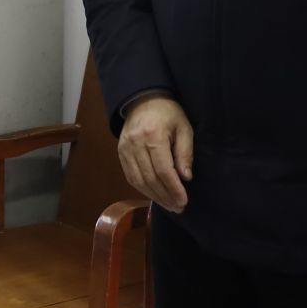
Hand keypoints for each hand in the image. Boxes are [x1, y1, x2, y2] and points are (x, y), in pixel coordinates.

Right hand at [117, 94, 193, 212]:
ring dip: (154, 196)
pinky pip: (130, 176)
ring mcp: (125, 149)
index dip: (173, 188)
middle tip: (178, 207)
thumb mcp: (184, 128)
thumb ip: (185, 153)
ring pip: (138, 180)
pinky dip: (142, 189)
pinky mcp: (120, 153)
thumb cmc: (168, 113)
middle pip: (150, 178)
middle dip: (165, 196)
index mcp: (153, 136)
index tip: (184, 201)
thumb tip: (185, 178)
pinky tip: (154, 195)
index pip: (163, 170)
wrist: (143, 100)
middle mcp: (135, 144)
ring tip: (169, 205)